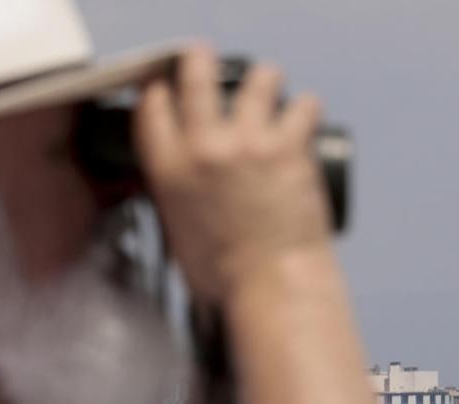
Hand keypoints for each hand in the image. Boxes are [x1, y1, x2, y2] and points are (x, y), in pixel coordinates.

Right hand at [135, 46, 332, 301]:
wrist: (272, 287)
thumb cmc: (227, 276)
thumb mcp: (177, 233)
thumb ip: (173, 196)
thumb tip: (180, 183)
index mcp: (168, 170)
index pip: (152, 104)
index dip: (161, 89)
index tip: (169, 87)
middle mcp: (204, 148)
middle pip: (196, 74)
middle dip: (203, 61)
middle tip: (211, 63)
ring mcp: (248, 143)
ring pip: (257, 80)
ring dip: (265, 79)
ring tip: (270, 85)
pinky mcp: (289, 148)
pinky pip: (303, 106)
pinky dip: (306, 107)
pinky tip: (307, 113)